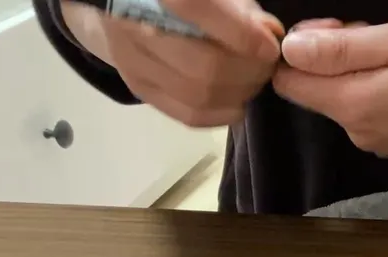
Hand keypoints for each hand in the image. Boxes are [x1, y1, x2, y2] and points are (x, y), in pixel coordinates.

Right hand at [60, 0, 283, 126]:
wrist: (118, 4)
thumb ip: (239, 7)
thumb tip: (269, 33)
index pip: (194, 9)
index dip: (240, 33)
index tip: (270, 47)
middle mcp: (134, 24)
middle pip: (204, 65)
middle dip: (249, 71)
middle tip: (267, 66)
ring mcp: (133, 61)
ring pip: (198, 95)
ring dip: (240, 93)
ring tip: (254, 80)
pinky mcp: (139, 87)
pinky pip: (189, 114)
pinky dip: (223, 112)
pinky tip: (238, 100)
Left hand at [272, 18, 387, 156]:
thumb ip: (341, 47)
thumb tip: (290, 48)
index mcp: (353, 106)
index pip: (288, 80)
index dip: (303, 47)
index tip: (342, 28)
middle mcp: (358, 133)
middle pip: (316, 90)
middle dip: (334, 57)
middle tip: (379, 35)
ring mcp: (380, 143)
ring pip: (344, 98)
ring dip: (360, 71)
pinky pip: (370, 111)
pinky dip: (380, 89)